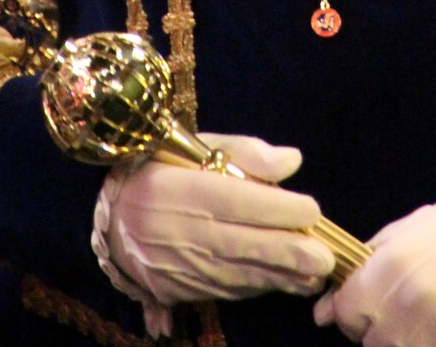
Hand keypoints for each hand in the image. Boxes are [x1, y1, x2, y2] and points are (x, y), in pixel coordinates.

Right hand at [94, 132, 334, 329]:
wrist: (111, 218)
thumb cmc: (162, 169)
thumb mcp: (195, 144)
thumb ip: (244, 151)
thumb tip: (291, 162)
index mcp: (184, 189)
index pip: (237, 201)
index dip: (277, 208)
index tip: (311, 209)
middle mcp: (180, 231)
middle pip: (241, 245)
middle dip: (287, 254)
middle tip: (324, 259)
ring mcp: (178, 265)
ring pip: (236, 274)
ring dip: (278, 277)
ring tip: (312, 277)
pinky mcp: (178, 289)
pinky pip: (223, 290)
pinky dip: (254, 287)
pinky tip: (281, 282)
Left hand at [313, 203, 435, 346]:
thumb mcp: (396, 237)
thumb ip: (357, 274)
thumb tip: (319, 314)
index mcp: (381, 278)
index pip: (345, 317)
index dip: (354, 312)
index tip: (368, 305)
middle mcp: (399, 313)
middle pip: (370, 342)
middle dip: (380, 329)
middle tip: (406, 307)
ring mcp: (428, 338)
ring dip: (406, 339)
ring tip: (427, 316)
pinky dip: (434, 343)